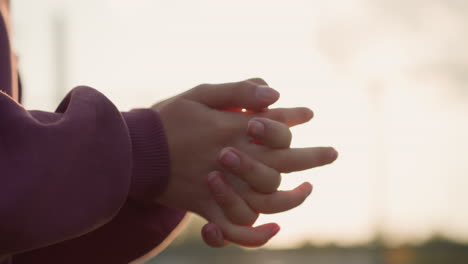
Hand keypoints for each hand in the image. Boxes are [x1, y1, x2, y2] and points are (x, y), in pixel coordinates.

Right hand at [152, 79, 332, 240]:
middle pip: (283, 162)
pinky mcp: (208, 208)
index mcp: (233, 131)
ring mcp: (223, 188)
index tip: (310, 115)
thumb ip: (238, 91)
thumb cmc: (167, 119)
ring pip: (269, 199)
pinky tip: (274, 227)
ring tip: (308, 188)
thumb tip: (275, 93)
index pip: (277, 127)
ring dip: (294, 196)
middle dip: (312, 157)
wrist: (133, 152)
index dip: (295, 119)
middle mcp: (234, 161)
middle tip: (332, 153)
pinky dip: (256, 234)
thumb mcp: (200, 94)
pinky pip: (238, 228)